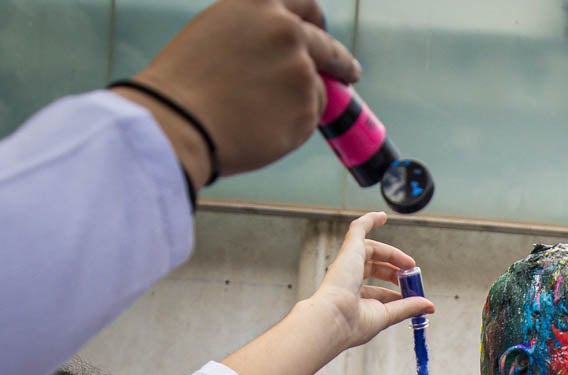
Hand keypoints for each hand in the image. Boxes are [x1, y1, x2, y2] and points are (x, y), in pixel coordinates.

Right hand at [122, 0, 359, 181]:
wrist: (177, 121)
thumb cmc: (183, 84)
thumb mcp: (216, 33)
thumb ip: (255, 36)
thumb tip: (286, 55)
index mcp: (260, 5)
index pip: (305, 5)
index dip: (317, 22)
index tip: (324, 34)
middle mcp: (288, 32)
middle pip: (329, 49)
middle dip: (342, 63)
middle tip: (349, 74)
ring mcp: (302, 70)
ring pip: (315, 91)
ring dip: (297, 103)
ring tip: (252, 115)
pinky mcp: (308, 108)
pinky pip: (308, 120)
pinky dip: (291, 127)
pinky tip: (258, 128)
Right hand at [309, 212, 435, 349]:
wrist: (334, 319)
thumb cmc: (353, 324)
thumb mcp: (387, 315)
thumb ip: (408, 307)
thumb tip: (429, 306)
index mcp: (352, 299)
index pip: (376, 291)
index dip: (395, 291)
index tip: (411, 295)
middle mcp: (347, 280)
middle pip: (374, 268)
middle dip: (394, 271)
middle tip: (411, 275)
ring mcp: (347, 264)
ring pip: (369, 250)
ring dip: (392, 254)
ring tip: (409, 263)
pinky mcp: (350, 250)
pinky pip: (358, 228)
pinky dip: (369, 220)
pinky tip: (383, 216)